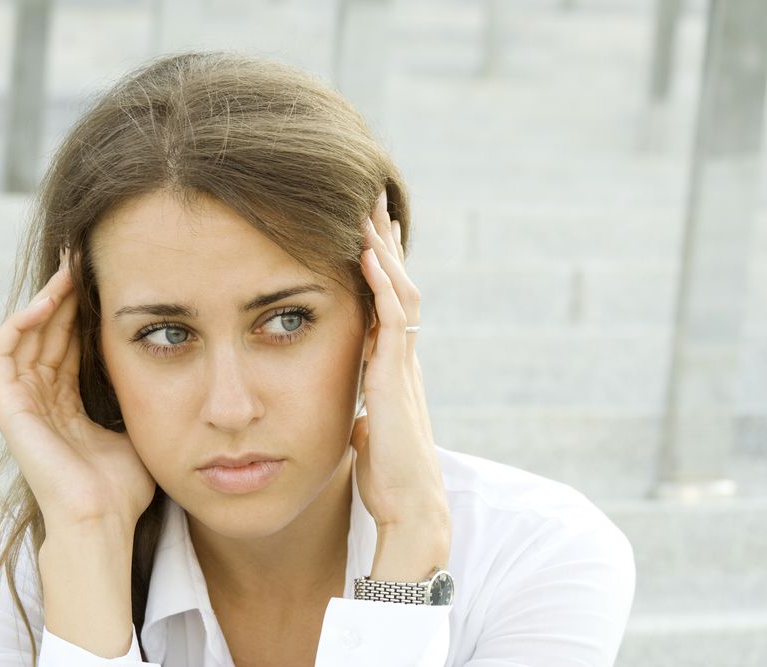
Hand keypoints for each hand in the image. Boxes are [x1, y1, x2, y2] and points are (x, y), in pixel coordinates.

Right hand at [0, 249, 155, 532]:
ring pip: (25, 335)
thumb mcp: (138, 427)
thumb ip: (140, 398)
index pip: (70, 343)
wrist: (105, 521)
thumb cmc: (124, 487)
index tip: (107, 276)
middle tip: (85, 257)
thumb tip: (174, 366)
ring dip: (44, 300)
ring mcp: (23, 404)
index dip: (83, 309)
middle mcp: (42, 400)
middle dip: (65, 294)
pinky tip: (44, 303)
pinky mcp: (9, 410)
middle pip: (47, 332)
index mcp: (67, 404)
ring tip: (69, 271)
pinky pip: (2, 355)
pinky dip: (18, 325)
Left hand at [352, 190, 450, 539]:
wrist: (411, 509)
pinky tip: (369, 255)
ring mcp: (403, 366)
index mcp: (394, 368)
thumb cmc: (388, 478)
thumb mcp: (370, 433)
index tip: (370, 233)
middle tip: (374, 200)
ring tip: (370, 211)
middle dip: (386, 243)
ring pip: (400, 293)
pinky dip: (382, 285)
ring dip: (384, 251)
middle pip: (398, 286)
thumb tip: (356, 416)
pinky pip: (392, 320)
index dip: (382, 267)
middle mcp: (403, 359)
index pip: (390, 305)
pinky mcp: (396, 379)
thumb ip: (366, 413)